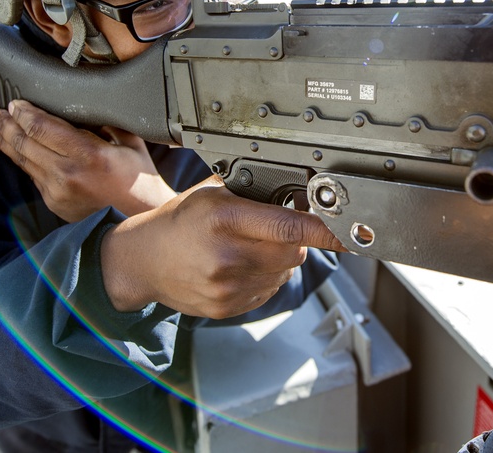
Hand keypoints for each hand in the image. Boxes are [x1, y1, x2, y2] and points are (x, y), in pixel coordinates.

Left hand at [0, 100, 176, 221]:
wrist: (138, 215)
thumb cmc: (138, 178)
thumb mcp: (129, 140)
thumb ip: (106, 121)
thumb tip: (83, 104)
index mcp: (89, 154)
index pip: (43, 128)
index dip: (24, 113)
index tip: (15, 103)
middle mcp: (69, 174)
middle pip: (26, 143)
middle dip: (7, 125)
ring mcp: (58, 191)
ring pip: (23, 160)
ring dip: (5, 141)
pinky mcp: (54, 202)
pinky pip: (32, 175)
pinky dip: (20, 159)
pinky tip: (11, 149)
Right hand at [101, 176, 346, 318]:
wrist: (143, 261)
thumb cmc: (180, 221)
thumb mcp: (211, 192)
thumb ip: (254, 188)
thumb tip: (300, 184)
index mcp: (225, 218)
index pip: (289, 226)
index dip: (324, 230)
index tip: (348, 231)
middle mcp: (227, 254)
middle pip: (293, 250)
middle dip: (295, 239)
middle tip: (271, 230)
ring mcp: (227, 286)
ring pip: (284, 270)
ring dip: (279, 259)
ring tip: (248, 248)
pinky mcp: (228, 308)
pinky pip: (269, 290)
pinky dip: (265, 277)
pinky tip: (239, 266)